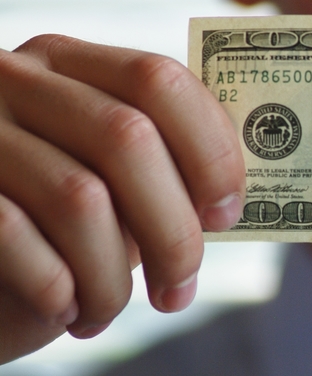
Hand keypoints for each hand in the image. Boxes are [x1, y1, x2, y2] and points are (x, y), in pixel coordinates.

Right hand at [0, 35, 243, 362]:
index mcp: (68, 63)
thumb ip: (156, 168)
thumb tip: (226, 199)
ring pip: (78, 197)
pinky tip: (65, 310)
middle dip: (172, 228)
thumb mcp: (103, 179)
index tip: (227, 215)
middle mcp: (16, 80)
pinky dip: (57, 285)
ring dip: (110, 275)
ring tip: (110, 311)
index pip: (158, 78)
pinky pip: (16, 235)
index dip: (207, 148)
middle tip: (181, 286)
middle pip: (127, 138)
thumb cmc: (45, 223)